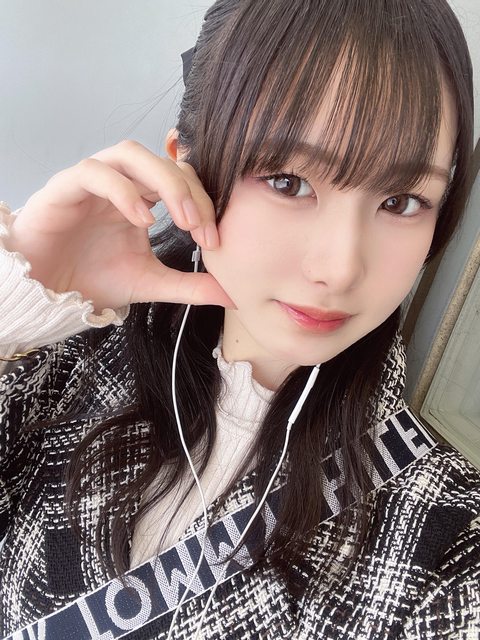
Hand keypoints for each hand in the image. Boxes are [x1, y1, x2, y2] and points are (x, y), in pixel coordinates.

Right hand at [6, 140, 233, 311]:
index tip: (215, 242)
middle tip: (203, 230)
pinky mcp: (64, 187)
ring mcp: (92, 181)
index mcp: (141, 198)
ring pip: (131, 153)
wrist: (47, 294)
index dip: (203, 204)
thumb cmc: (92, 280)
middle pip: (163, 162)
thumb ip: (190, 285)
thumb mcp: (150, 283)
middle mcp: (120, 183)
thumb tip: (233, 295)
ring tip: (182, 221)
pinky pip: (95, 172)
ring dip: (165, 182)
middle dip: (190, 193)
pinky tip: (142, 220)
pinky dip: (123, 190)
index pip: (181, 180)